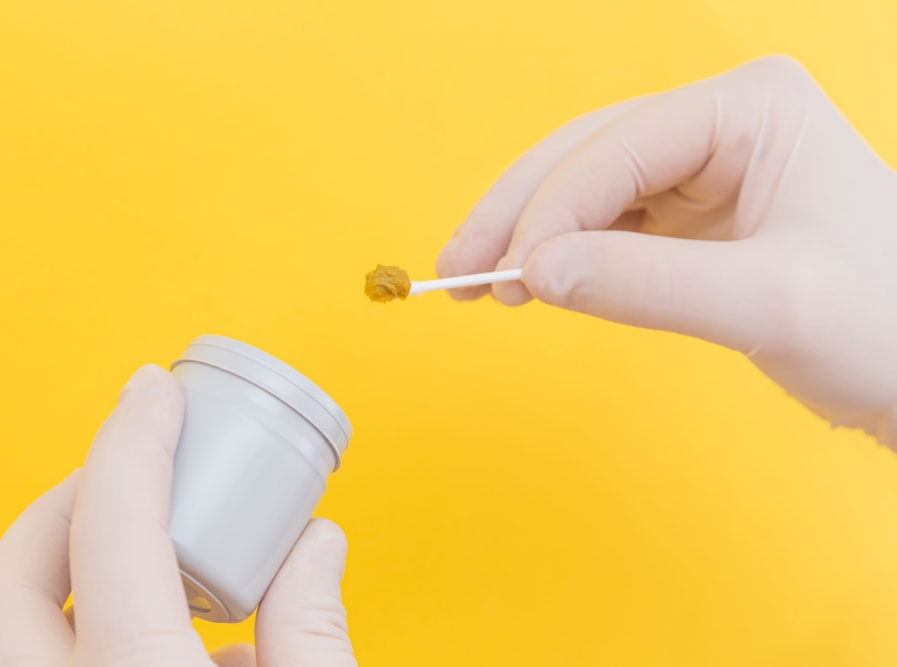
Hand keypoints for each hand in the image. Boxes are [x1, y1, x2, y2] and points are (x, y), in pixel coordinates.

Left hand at [0, 365, 356, 666]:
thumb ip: (312, 626)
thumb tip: (315, 544)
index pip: (113, 533)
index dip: (133, 443)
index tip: (154, 392)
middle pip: (9, 591)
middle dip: (60, 508)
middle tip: (122, 470)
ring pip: (15, 640)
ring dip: (72, 578)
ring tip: (151, 549)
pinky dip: (99, 640)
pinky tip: (181, 640)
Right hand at [437, 55, 896, 445]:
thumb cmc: (882, 325)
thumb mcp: (765, 302)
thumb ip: (644, 283)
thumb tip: (534, 271)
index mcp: (751, 107)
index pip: (618, 148)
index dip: (551, 211)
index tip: (507, 275)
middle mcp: (721, 123)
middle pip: (586, 155)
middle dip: (519, 214)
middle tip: (457, 270)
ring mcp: (703, 168)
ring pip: (586, 188)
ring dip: (530, 234)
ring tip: (480, 284)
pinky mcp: (692, 215)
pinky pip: (607, 224)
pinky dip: (563, 254)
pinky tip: (530, 282)